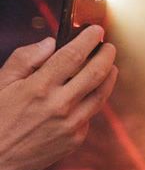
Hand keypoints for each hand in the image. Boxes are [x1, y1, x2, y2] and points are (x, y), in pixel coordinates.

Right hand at [0, 27, 117, 169]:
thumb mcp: (2, 82)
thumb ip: (25, 58)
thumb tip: (51, 43)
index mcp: (39, 87)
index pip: (73, 55)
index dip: (88, 40)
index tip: (96, 31)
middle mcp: (59, 105)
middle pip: (97, 73)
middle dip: (106, 55)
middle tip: (108, 47)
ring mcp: (70, 124)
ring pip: (101, 94)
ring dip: (109, 76)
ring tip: (110, 66)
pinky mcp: (75, 138)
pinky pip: (90, 114)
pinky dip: (92, 100)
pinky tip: (88, 94)